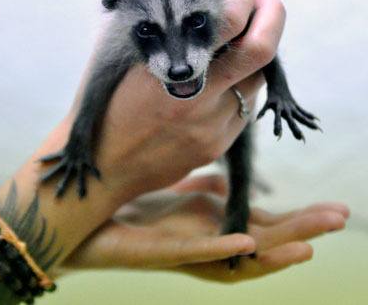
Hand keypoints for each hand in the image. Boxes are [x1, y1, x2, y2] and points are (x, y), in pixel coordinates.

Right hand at [51, 0, 285, 201]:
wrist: (105, 165)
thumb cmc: (110, 109)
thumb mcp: (126, 61)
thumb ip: (163, 35)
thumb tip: (202, 9)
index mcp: (165, 65)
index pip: (227, 20)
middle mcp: (193, 96)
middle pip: (260, 51)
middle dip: (272, 20)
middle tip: (266, 5)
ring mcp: (209, 126)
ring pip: (256, 81)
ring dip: (253, 60)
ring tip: (233, 53)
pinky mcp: (216, 147)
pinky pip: (244, 110)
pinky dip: (240, 91)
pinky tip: (220, 89)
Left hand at [61, 174, 348, 281]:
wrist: (97, 220)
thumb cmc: (142, 209)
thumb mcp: (182, 192)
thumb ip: (208, 190)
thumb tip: (229, 182)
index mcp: (216, 226)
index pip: (266, 224)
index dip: (299, 219)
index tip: (333, 209)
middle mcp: (210, 241)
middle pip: (264, 239)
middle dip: (302, 231)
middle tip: (339, 219)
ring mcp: (189, 250)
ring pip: (240, 254)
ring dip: (274, 249)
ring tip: (308, 242)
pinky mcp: (163, 251)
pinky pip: (196, 253)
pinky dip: (222, 248)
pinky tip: (245, 239)